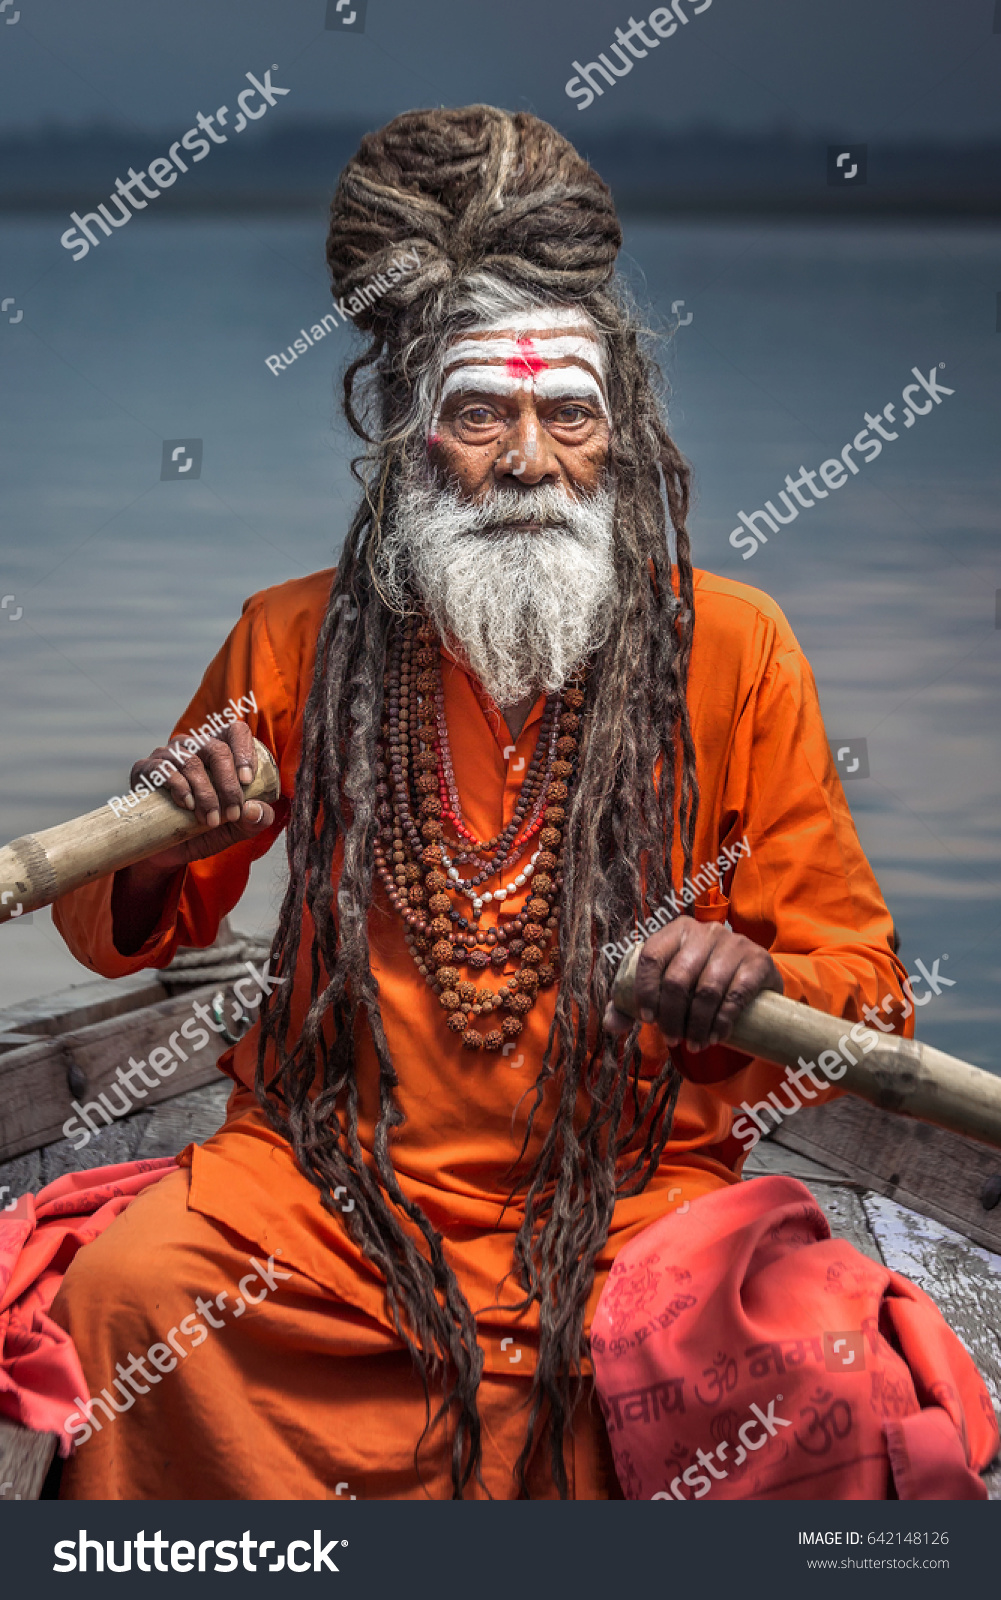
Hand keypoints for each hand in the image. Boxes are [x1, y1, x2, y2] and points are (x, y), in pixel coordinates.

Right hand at [127, 721, 274, 874]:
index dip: (244, 751)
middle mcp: (193, 747)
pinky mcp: (144, 770)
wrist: (167, 852)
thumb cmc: (205, 832)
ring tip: (209, 820)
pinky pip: (163, 769)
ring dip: (205, 793)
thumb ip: (255, 820)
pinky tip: (187, 806)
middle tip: (232, 814)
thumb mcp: (237, 829)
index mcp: (219, 751)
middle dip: (227, 784)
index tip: (247, 781)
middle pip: (216, 749)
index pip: (235, 731)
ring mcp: (167, 755)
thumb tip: (254, 809)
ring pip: (191, 761)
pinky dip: (179, 787)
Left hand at [603, 917, 781, 1050]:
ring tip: (693, 1045)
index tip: (648, 1020)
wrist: (752, 975)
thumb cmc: (699, 980)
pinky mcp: (758, 961)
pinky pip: (736, 994)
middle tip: (672, 1040)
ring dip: (696, 1025)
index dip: (645, 991)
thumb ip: (634, 1003)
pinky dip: (722, 1021)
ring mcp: (734, 944)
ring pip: (707, 989)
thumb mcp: (668, 986)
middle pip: (677, 979)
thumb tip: (612, 1024)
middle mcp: (705, 931)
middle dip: (671, 1017)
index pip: (650, 957)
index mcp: (676, 931)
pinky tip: (715, 1037)